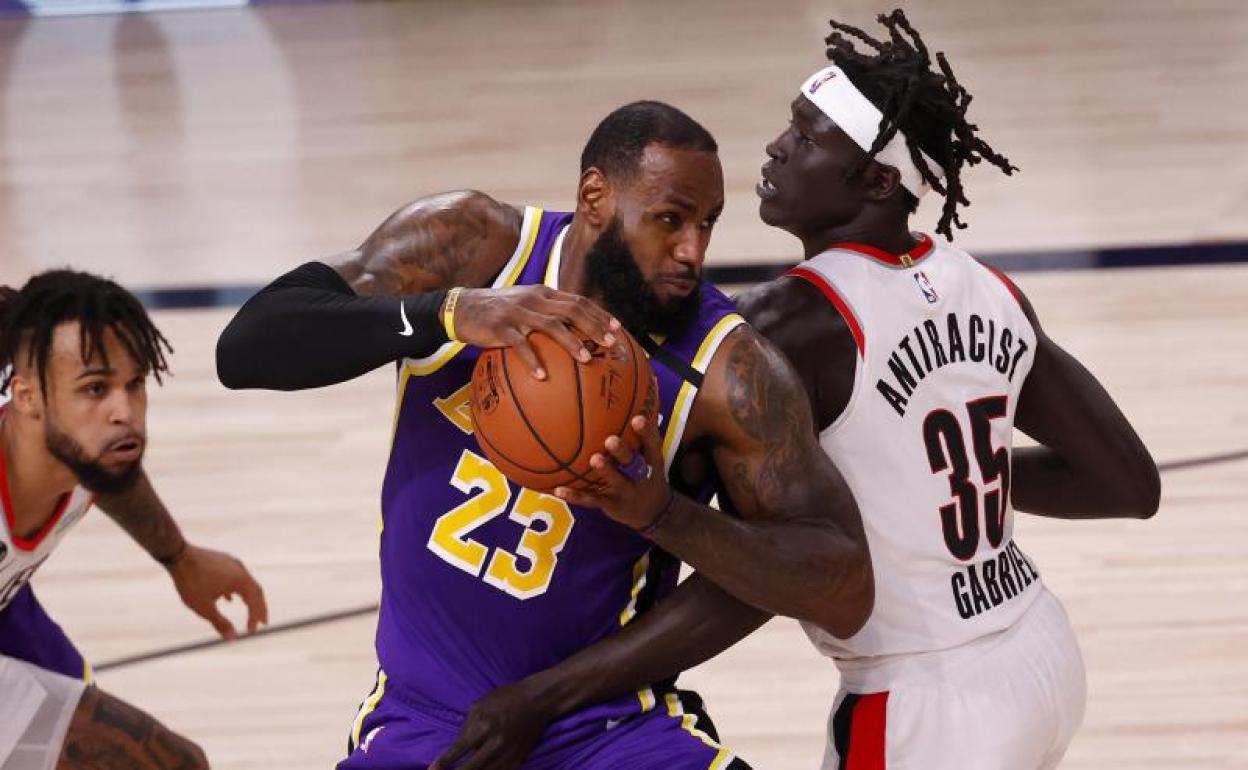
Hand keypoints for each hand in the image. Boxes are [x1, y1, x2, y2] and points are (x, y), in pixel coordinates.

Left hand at [167, 544, 268, 639]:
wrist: (178, 556)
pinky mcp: (222, 560)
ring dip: (247, 598)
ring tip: (248, 610)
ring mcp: (231, 563)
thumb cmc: (192, 582)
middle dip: (257, 608)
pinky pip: (234, 577)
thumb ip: (220, 623)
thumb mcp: (205, 607)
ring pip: (245, 583)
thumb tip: (232, 638)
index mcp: (241, 580)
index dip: (256, 617)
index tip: (252, 631)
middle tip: (260, 622)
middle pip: (255, 591)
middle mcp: (240, 569)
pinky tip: (227, 598)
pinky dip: (235, 590)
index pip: (255, 601)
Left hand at [430, 680, 554, 769]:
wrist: (536, 701)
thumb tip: (456, 749)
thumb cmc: (504, 698)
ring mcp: (507, 754)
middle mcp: (495, 743)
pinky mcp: (517, 761)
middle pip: (470, 769)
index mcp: (483, 726)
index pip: (458, 751)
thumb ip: (466, 728)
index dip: (443, 763)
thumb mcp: (479, 706)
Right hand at [452, 286, 619, 378]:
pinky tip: (542, 376)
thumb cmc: (498, 312)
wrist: (462, 308)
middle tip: (611, 343)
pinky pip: (520, 345)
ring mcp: (518, 312)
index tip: (618, 328)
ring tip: (587, 359)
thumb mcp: (524, 306)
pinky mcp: (500, 327)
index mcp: (544, 294)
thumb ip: (547, 314)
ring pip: (551, 325)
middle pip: (572, 310)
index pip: (578, 300)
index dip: (599, 313)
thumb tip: (574, 333)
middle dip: (595, 326)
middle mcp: (535, 300)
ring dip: (571, 342)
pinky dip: (532, 360)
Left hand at [555, 415, 670, 531]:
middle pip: (633, 463)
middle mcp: (640, 476)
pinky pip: (591, 500)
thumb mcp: (651, 455)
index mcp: (651, 461)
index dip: (646, 432)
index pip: (652, 444)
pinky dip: (574, 496)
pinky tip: (558, 490)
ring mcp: (625, 491)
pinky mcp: (610, 504)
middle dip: (623, 452)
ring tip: (594, 459)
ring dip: (605, 470)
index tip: (637, 418)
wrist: (652, 511)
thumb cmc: (646, 472)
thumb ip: (643, 431)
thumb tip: (640, 395)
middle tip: (611, 440)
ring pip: (615, 481)